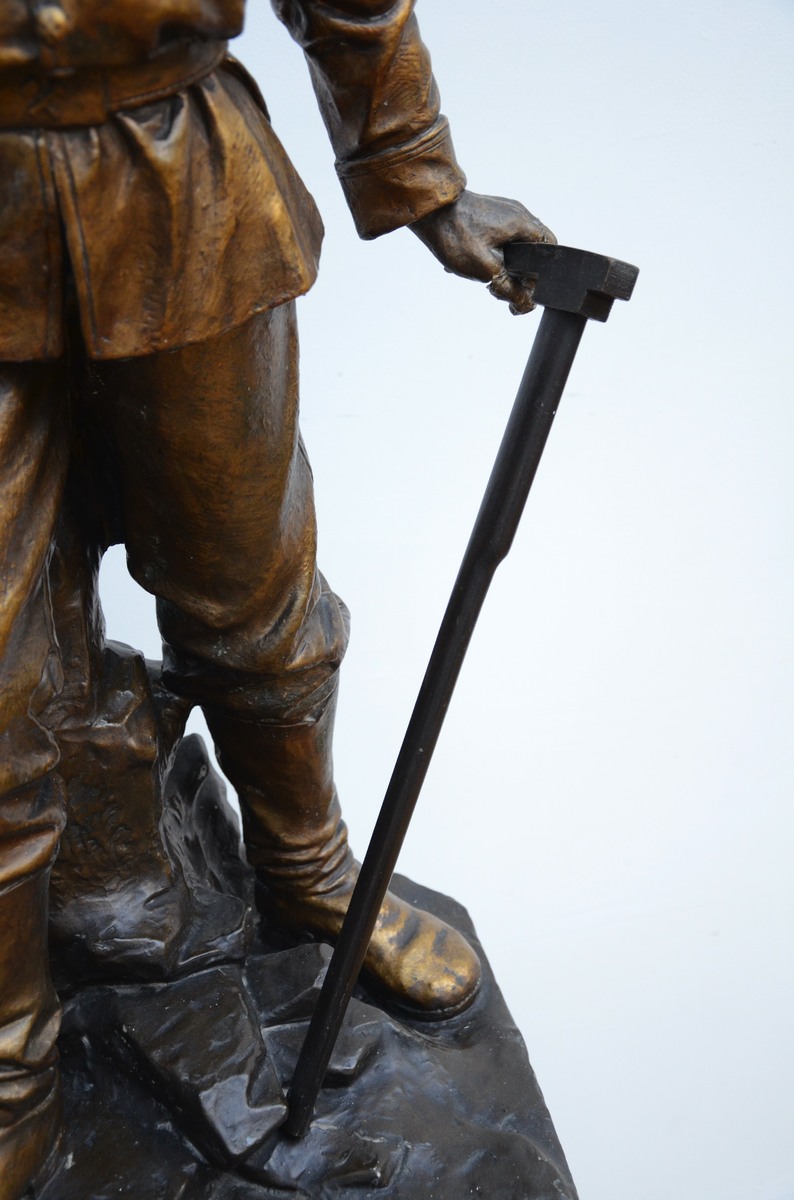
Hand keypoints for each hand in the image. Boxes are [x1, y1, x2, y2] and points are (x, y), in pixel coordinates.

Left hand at [410, 189, 555, 313]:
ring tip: (482, 276)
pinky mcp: (488, 214)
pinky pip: (500, 239)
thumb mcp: (485, 270)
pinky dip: (491, 254)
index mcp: (523, 224)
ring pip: (514, 247)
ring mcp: (503, 211)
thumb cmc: (455, 235)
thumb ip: (509, 289)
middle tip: (497, 287)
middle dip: (517, 275)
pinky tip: (473, 263)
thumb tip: (526, 304)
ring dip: (502, 266)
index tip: (523, 289)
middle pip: (532, 252)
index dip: (541, 275)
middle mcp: (518, 214)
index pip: (551, 251)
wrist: (428, 212)